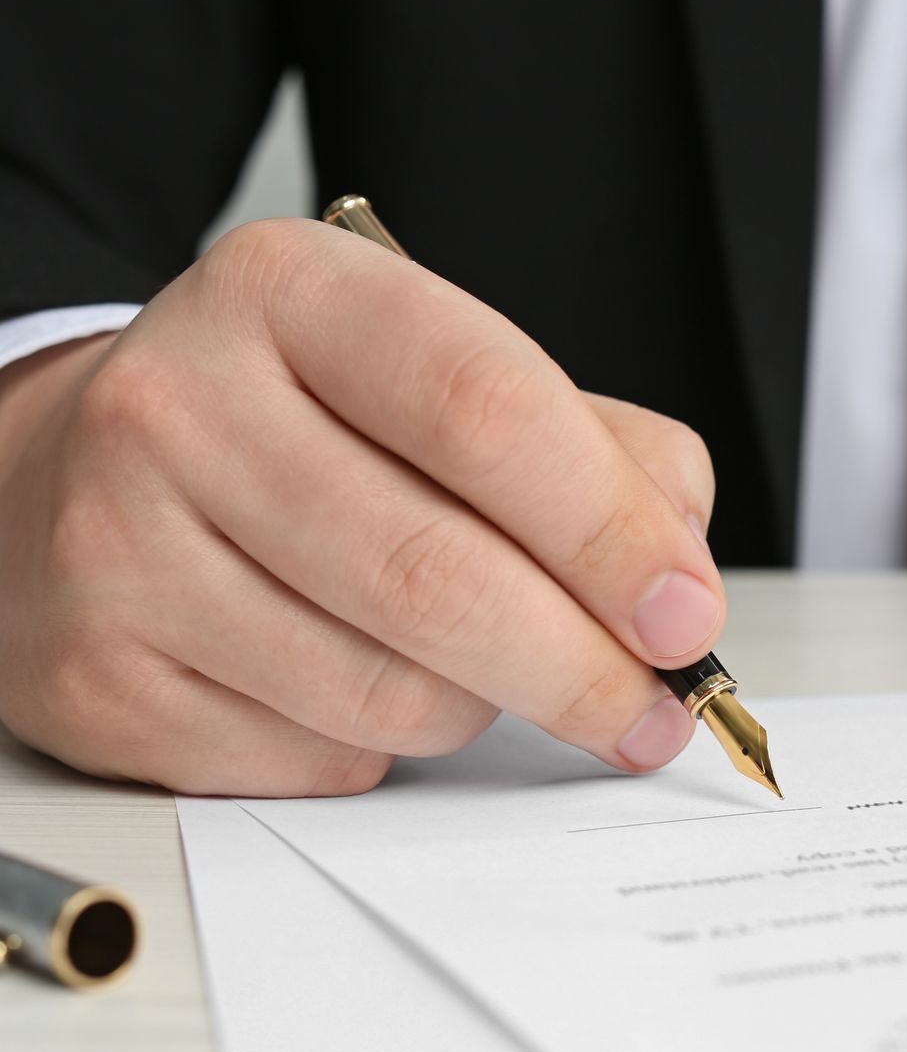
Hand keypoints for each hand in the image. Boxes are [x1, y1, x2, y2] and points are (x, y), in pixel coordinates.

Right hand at [0, 220, 723, 795]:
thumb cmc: (304, 429)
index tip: (687, 612)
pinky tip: (370, 686)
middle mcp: (179, 405)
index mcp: (291, 293)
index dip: (610, 530)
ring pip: (386, 691)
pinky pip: (316, 758)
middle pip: (437, 575)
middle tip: (656, 707)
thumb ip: (595, 450)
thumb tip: (679, 577)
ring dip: (486, 707)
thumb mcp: (442, 377)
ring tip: (497, 671)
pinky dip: (385, 748)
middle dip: (583, 666)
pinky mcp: (97, 681)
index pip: (484, 409)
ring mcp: (118, 547)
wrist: (74, 478)